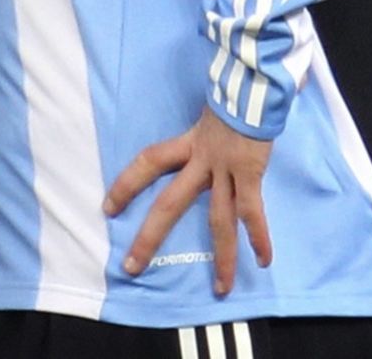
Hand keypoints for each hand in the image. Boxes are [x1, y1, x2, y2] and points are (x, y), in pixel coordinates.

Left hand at [104, 106, 272, 295]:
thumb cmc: (234, 90)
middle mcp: (201, 160)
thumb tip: (210, 112)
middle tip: (130, 265)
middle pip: (169, 202)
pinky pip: (253, 213)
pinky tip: (264, 261)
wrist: (254, 82)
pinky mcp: (250, 175)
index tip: (108, 206)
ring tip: (221, 288)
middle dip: (150, 236)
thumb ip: (206, 116)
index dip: (127, 183)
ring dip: (222, 257)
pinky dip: (259, 237)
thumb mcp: (210, 105)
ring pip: (218, 220)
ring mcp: (225, 170)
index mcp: (188, 141)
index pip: (147, 161)